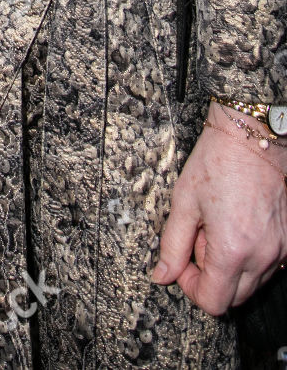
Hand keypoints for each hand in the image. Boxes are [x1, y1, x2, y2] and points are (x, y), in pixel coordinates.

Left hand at [153, 100, 286, 312]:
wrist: (251, 134)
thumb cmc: (218, 160)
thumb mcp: (184, 201)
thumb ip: (172, 245)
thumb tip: (162, 274)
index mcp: (233, 250)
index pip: (213, 302)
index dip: (190, 287)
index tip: (182, 265)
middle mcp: (262, 256)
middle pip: (234, 298)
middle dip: (210, 276)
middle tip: (198, 239)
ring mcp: (280, 250)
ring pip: (251, 283)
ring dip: (230, 266)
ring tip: (217, 227)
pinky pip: (267, 266)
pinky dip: (249, 256)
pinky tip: (236, 225)